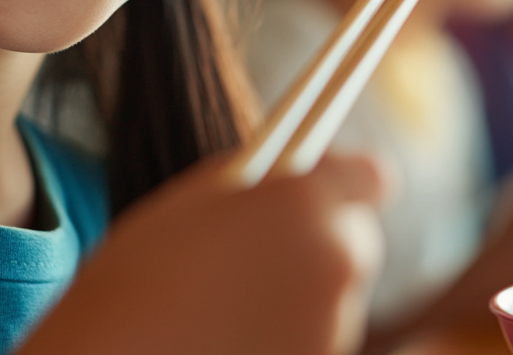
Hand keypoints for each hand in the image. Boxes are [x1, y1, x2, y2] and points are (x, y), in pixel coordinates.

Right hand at [25, 153, 384, 354]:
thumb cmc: (142, 276)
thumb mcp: (197, 198)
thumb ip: (262, 180)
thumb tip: (298, 174)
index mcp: (308, 205)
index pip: (370, 177)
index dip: (345, 181)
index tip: (322, 188)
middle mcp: (337, 261)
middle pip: (356, 240)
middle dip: (321, 241)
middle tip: (267, 249)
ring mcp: (337, 324)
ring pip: (336, 296)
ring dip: (301, 293)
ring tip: (232, 302)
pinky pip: (316, 339)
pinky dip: (286, 335)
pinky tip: (233, 334)